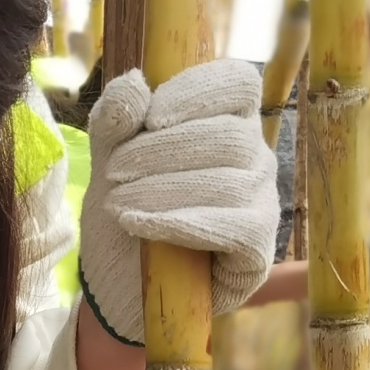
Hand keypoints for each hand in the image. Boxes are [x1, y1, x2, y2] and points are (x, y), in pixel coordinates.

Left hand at [78, 60, 280, 344]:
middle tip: (113, 175)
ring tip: (116, 205)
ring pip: (230, 181)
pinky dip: (181, 223)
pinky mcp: (257, 250)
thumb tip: (135, 82)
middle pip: (230, 135)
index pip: (238, 83)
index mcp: (227, 122)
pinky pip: (235, 226)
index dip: (199, 93)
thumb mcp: (107, 163)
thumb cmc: (123, 215)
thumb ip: (115, 123)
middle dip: (161, 152)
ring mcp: (262, 203)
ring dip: (162, 190)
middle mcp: (254, 158)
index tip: (150, 119)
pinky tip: (139, 226)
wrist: (117, 287)